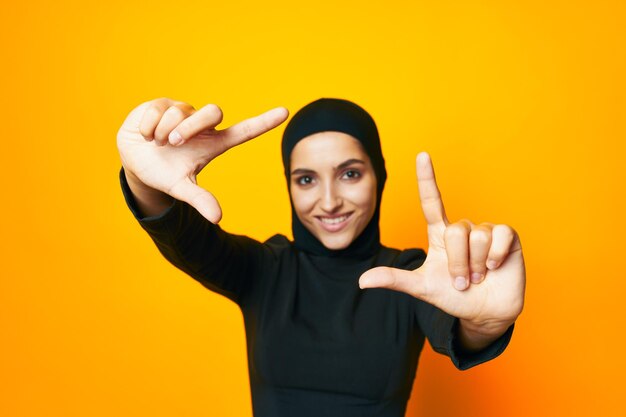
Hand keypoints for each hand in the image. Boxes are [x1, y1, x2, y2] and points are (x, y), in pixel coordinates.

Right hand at [117, 97, 288, 222]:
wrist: (134, 161)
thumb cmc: (165, 172)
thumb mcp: (181, 188)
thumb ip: (200, 199)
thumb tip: (217, 219)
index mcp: (214, 143)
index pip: (245, 131)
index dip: (264, 122)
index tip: (285, 112)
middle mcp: (203, 124)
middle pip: (212, 112)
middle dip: (189, 128)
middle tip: (172, 144)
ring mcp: (184, 111)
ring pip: (181, 112)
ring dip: (163, 131)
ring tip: (157, 143)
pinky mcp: (163, 103)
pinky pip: (158, 109)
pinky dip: (148, 127)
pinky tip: (145, 135)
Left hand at [359, 152, 524, 334]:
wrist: (485, 312)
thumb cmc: (453, 296)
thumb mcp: (421, 288)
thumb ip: (394, 280)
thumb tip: (362, 281)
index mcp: (439, 234)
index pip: (431, 200)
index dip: (427, 178)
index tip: (422, 155)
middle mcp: (462, 228)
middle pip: (455, 231)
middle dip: (457, 263)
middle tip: (462, 280)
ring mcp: (486, 231)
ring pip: (477, 236)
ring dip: (476, 264)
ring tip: (478, 276)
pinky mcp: (507, 236)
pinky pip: (500, 235)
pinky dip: (496, 256)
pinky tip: (496, 267)